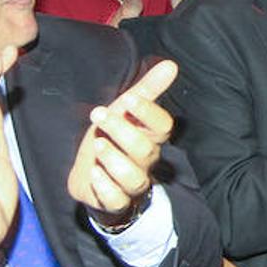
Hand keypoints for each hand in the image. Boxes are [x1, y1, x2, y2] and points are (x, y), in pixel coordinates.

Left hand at [68, 59, 178, 226]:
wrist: (94, 177)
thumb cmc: (113, 138)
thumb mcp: (125, 112)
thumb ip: (147, 90)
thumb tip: (171, 64)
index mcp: (151, 137)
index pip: (163, 127)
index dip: (148, 113)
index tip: (127, 99)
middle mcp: (146, 161)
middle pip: (145, 149)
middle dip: (122, 130)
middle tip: (99, 114)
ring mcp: (131, 184)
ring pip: (133, 178)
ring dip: (114, 160)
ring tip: (98, 145)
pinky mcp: (115, 201)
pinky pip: (117, 200)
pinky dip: (105, 187)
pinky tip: (94, 173)